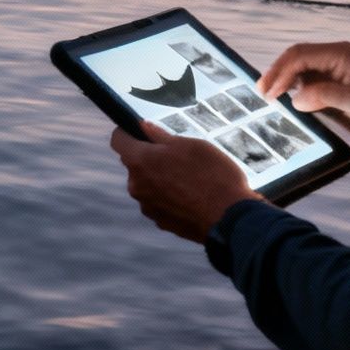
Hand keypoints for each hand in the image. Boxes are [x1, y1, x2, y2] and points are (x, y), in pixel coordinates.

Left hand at [110, 125, 259, 243]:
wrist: (231, 220)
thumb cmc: (213, 176)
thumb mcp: (191, 145)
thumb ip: (161, 136)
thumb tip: (143, 127)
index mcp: (140, 162)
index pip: (118, 140)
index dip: (128, 131)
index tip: (141, 130)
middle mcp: (137, 186)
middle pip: (134, 164)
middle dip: (150, 157)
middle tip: (178, 155)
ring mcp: (148, 206)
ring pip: (148, 184)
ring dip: (161, 178)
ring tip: (191, 178)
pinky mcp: (161, 222)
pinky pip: (159, 202)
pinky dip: (170, 196)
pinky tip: (193, 195)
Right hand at [256, 41, 349, 144]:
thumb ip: (325, 96)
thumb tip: (295, 98)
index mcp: (339, 55)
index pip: (299, 55)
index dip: (280, 72)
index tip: (269, 93)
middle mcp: (333, 60)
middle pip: (295, 60)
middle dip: (276, 74)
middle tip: (260, 94)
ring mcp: (332, 75)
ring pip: (298, 73)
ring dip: (282, 84)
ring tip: (268, 100)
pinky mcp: (333, 90)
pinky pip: (307, 87)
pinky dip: (293, 94)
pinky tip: (285, 105)